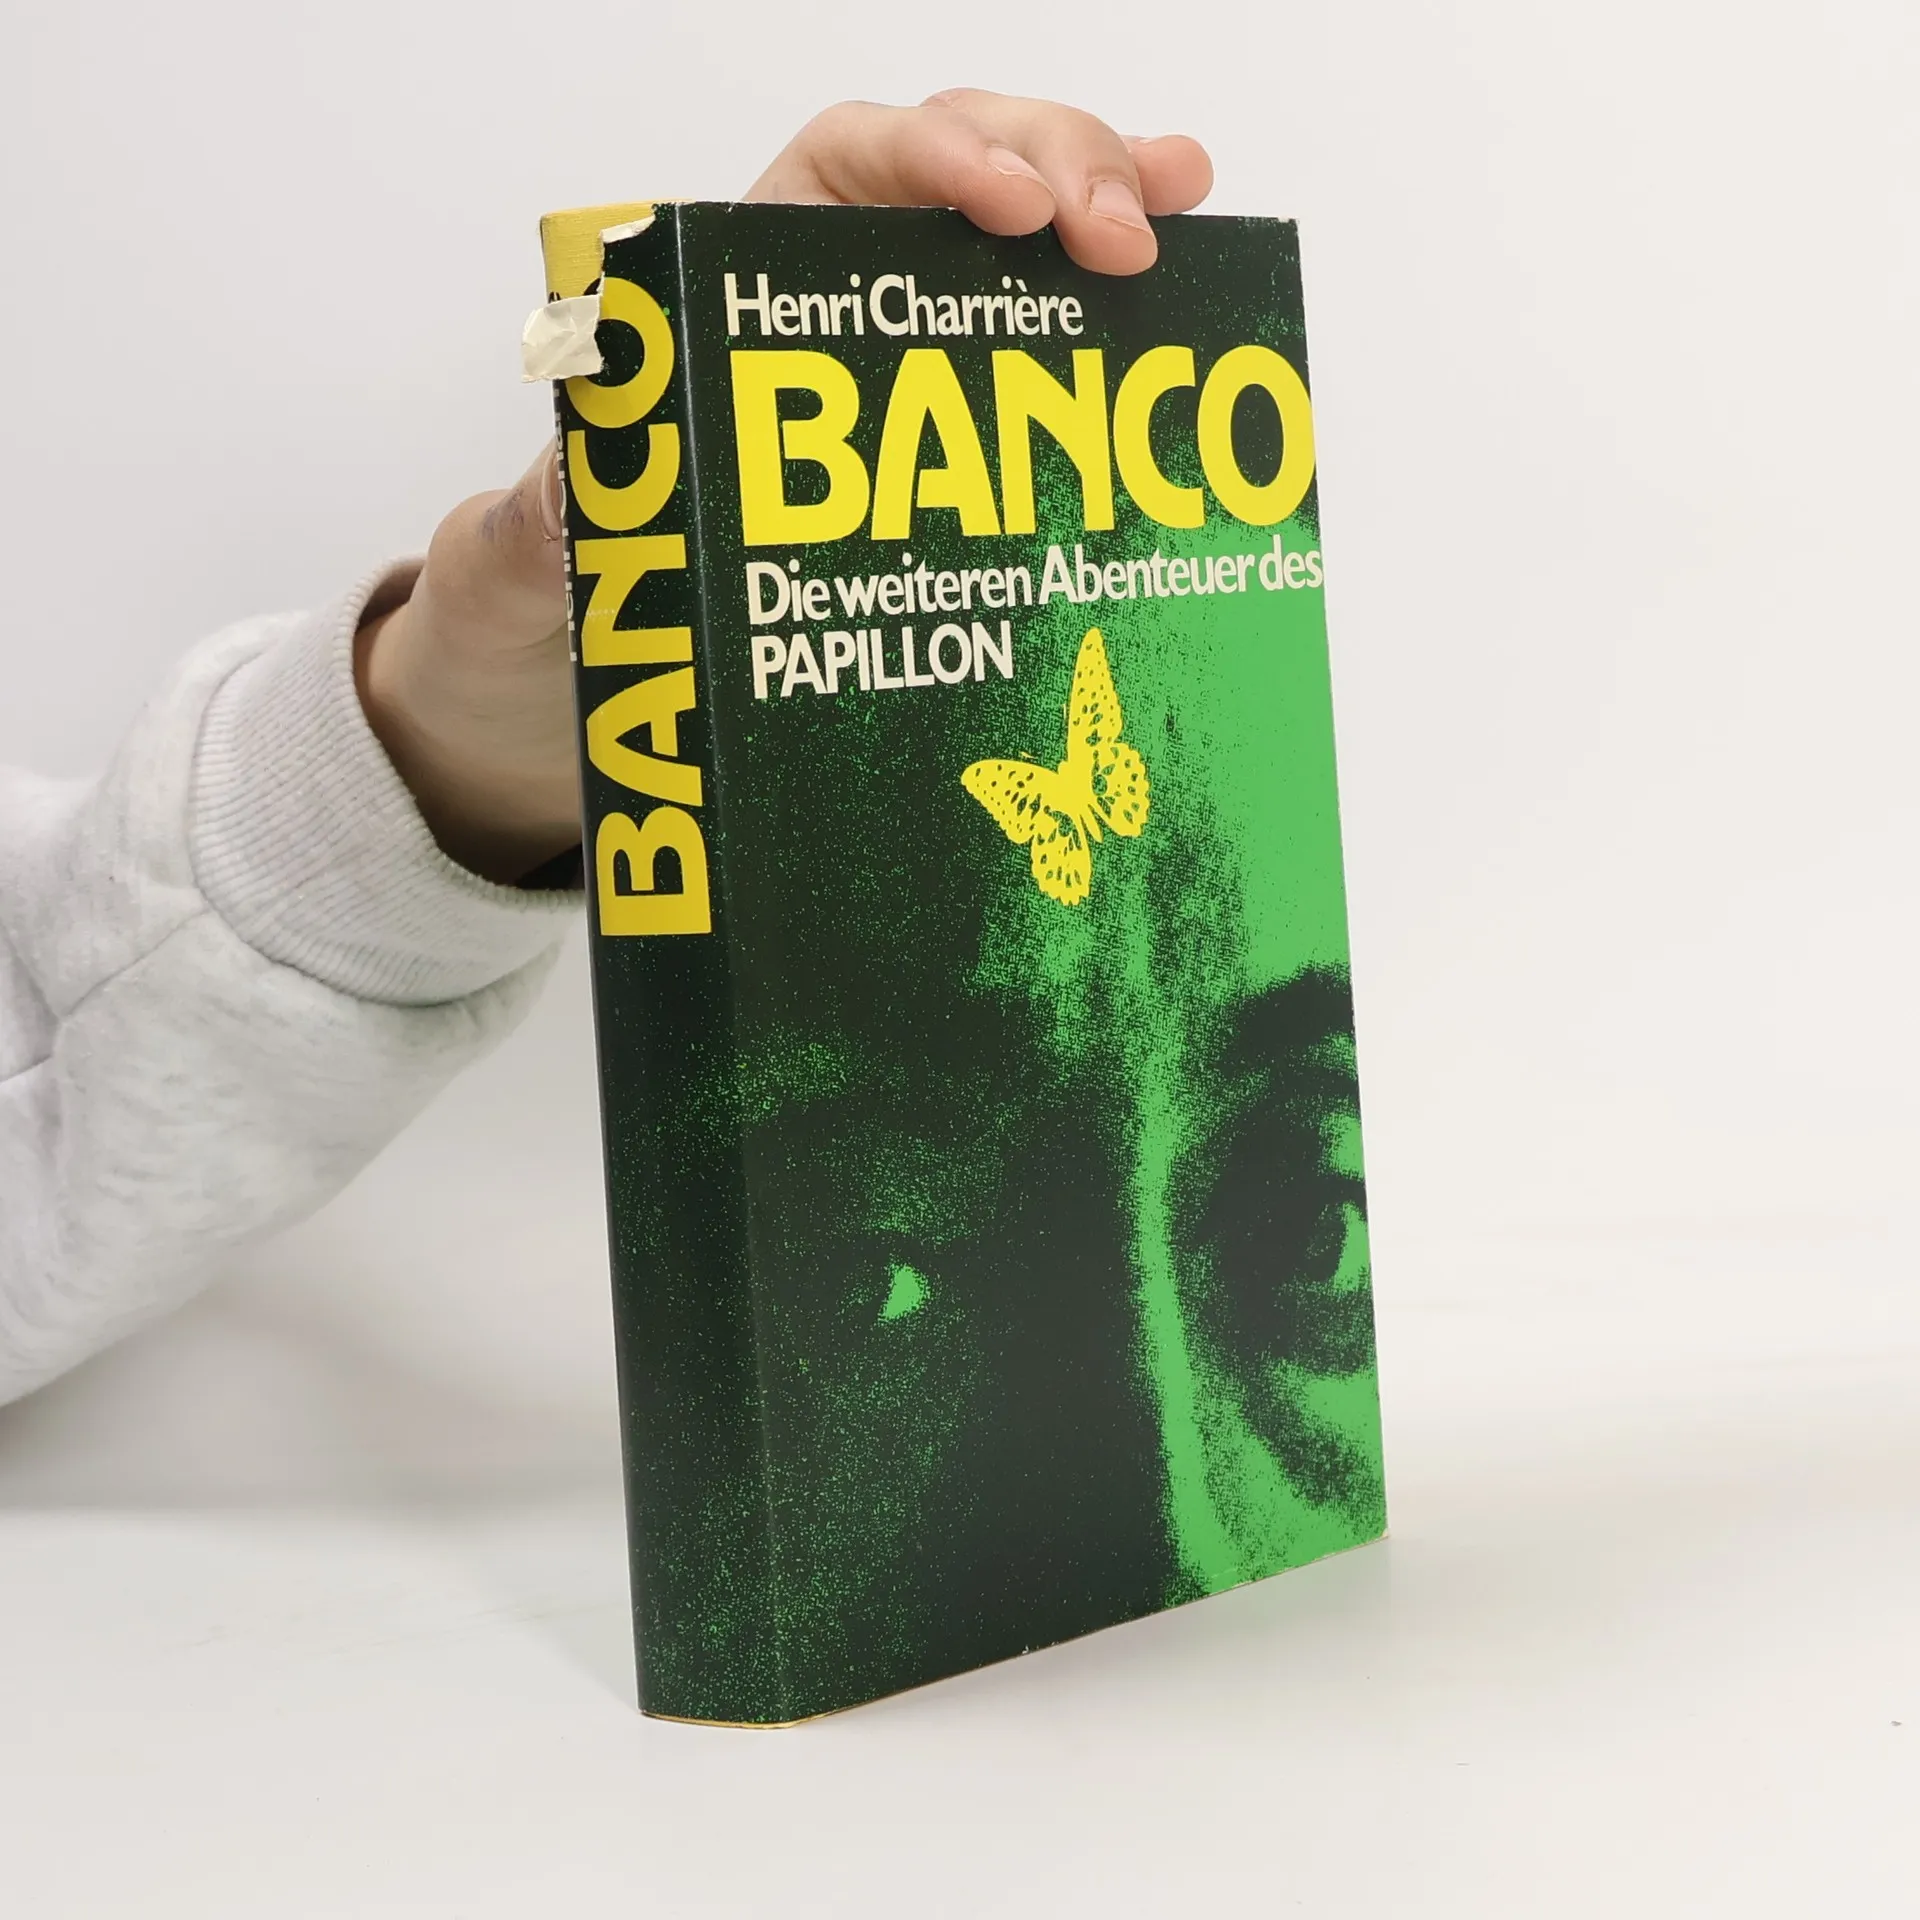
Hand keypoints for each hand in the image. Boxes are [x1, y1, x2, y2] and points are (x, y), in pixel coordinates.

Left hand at [356, 93, 1213, 883]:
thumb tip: (590, 488)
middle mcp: (828, 305)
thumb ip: (549, 523)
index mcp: (733, 298)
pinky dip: (1113, 314)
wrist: (584, 670)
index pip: (842, 166)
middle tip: (1120, 237)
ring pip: (1017, 238)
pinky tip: (1184, 281)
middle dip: (1051, 169)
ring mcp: (902, 364)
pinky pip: (1040, 348)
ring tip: (1181, 204)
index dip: (931, 157)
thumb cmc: (560, 594)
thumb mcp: (536, 564)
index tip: (1004, 204)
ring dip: (1107, 201)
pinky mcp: (950, 437)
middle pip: (956, 169)